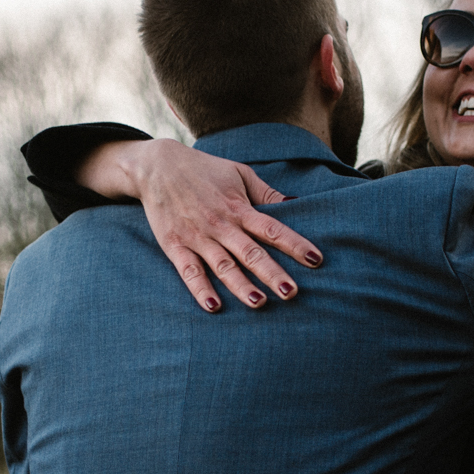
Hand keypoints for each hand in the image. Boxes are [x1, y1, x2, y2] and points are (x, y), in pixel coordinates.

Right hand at [75, 139, 322, 312]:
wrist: (157, 166)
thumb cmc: (204, 170)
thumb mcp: (239, 174)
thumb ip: (266, 193)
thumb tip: (295, 205)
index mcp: (239, 208)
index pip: (272, 228)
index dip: (295, 243)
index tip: (315, 259)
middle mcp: (220, 224)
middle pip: (251, 252)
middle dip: (272, 273)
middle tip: (291, 292)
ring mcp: (197, 237)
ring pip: (223, 266)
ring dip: (241, 286)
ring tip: (259, 303)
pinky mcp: (175, 246)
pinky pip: (189, 271)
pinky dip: (200, 289)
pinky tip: (213, 307)